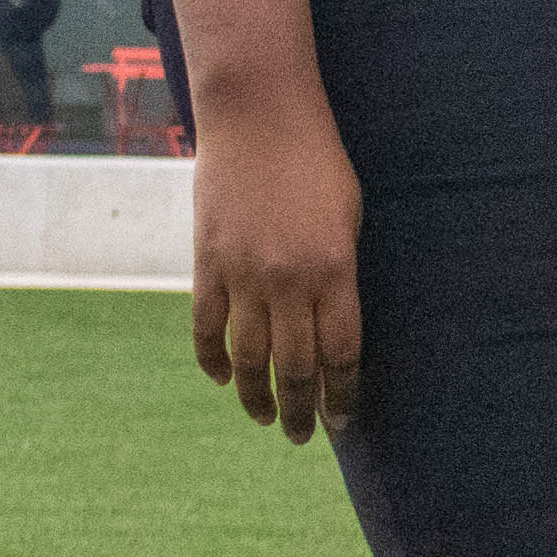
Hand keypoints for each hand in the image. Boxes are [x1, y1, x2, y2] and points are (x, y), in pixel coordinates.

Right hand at [189, 102, 364, 441]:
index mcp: (336, 270)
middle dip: (302, 410)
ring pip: (249, 359)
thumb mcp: (349, 217)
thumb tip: (335, 326)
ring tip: (267, 420)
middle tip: (303, 436)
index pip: (341, 353)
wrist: (261, 119)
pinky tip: (225, 380)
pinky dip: (213, 361)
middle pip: (296, 367)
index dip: (344, 393)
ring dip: (257, 398)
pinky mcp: (206, 266)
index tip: (345, 419)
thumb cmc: (319, 163)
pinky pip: (206, 329)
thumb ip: (342, 273)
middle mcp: (289, 281)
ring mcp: (243, 276)